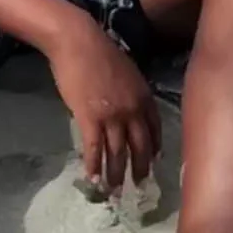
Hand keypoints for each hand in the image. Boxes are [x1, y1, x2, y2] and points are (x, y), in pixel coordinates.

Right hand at [48, 13, 160, 192]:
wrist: (77, 42)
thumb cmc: (98, 52)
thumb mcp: (126, 72)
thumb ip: (131, 92)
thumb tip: (127, 107)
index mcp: (144, 97)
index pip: (155, 129)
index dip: (155, 148)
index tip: (154, 161)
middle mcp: (133, 111)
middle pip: (140, 147)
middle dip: (140, 168)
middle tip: (139, 185)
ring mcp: (112, 116)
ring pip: (118, 153)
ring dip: (116, 174)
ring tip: (114, 190)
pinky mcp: (90, 119)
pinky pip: (95, 149)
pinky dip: (93, 166)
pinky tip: (92, 178)